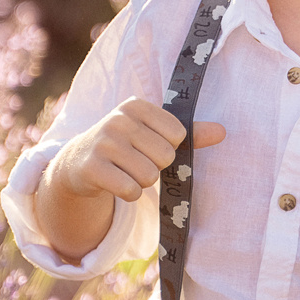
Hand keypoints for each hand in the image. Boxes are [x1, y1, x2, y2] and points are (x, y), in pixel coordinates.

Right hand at [48, 96, 225, 203]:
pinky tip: (115, 182)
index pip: (178, 134)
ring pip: (148, 176)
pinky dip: (129, 193)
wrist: (78, 161)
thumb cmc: (126, 145)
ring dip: (142, 182)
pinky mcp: (92, 167)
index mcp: (136, 106)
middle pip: (165, 156)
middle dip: (155, 167)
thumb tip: (222, 132)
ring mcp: (102, 143)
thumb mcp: (153, 133)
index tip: (149, 145)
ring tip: (125, 171)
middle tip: (136, 161)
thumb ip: (189, 133)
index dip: (168, 147)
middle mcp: (118, 120)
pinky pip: (130, 190)